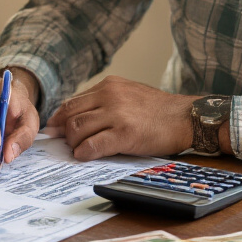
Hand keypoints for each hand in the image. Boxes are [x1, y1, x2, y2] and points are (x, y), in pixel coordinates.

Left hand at [44, 76, 193, 160]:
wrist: (186, 117)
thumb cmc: (158, 110)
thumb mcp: (128, 93)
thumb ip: (104, 101)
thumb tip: (77, 117)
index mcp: (108, 85)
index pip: (72, 102)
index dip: (59, 119)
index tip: (55, 130)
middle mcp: (109, 95)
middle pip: (70, 116)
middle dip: (65, 133)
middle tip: (69, 144)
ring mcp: (116, 114)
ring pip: (77, 130)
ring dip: (74, 144)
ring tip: (80, 151)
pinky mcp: (125, 133)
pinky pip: (93, 145)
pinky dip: (84, 153)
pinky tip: (85, 156)